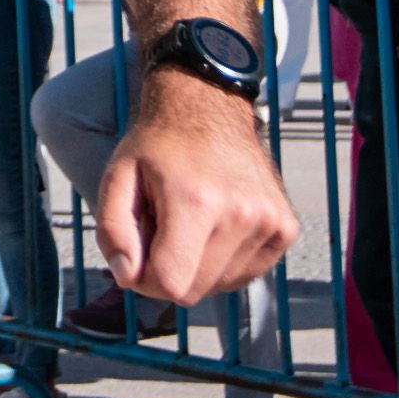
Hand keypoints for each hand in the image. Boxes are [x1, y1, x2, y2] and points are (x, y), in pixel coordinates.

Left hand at [92, 67, 297, 308]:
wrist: (210, 106)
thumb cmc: (159, 145)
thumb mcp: (117, 177)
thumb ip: (113, 231)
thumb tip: (128, 277)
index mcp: (197, 202)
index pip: (171, 285)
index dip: (144, 279)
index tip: (138, 253)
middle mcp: (242, 214)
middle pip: (195, 291)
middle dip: (169, 271)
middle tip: (162, 230)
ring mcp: (270, 222)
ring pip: (220, 285)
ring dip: (197, 265)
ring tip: (191, 221)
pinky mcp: (285, 227)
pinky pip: (246, 273)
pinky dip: (224, 261)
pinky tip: (215, 225)